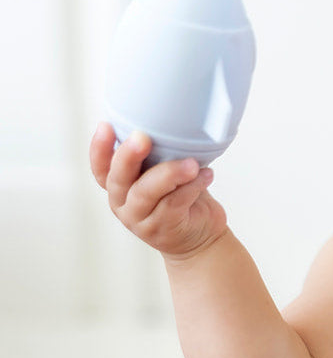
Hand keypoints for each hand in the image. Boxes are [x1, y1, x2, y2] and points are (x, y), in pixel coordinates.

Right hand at [90, 123, 226, 258]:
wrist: (202, 239)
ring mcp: (141, 220)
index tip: (106, 125)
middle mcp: (123, 204)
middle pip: (118, 178)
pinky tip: (207, 175)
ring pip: (146, 192)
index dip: (99, 148)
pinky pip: (174, 203)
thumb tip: (170, 118)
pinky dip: (191, 186)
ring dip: (169, 173)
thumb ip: (159, 156)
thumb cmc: (183, 199)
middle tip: (143, 137)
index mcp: (119, 188)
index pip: (100, 168)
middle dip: (128, 156)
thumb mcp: (165, 176)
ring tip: (192, 163)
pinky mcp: (164, 229)